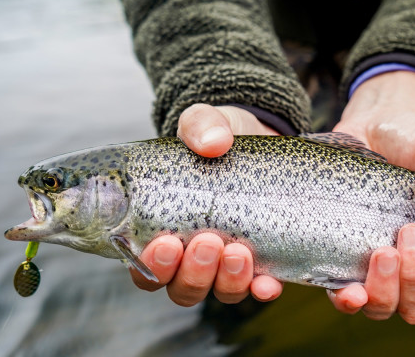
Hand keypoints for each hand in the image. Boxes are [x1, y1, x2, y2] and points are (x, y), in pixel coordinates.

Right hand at [128, 104, 283, 305]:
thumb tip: (213, 142)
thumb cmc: (220, 137)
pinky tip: (268, 284)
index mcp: (163, 229)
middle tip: (207, 241)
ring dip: (226, 281)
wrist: (263, 137)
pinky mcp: (264, 260)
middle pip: (182, 288)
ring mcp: (228, 263)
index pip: (145, 268)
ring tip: (237, 252)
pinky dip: (262, 290)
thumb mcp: (206, 122)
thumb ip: (201, 125)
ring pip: (219, 292)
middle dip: (193, 273)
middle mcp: (192, 255)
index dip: (152, 267)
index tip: (166, 243)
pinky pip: (259, 288)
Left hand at [327, 71, 414, 323]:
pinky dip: (346, 298)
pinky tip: (349, 288)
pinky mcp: (340, 260)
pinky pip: (342, 294)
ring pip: (383, 307)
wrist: (372, 125)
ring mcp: (376, 270)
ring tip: (383, 250)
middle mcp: (413, 271)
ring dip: (385, 289)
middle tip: (411, 232)